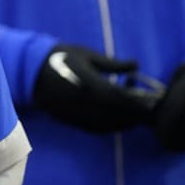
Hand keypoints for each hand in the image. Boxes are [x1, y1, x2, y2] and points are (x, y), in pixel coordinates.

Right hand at [33, 45, 157, 132]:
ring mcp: (80, 115)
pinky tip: (114, 122)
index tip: (153, 104)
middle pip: (120, 117)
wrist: (31, 70)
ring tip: (134, 118)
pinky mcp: (71, 120)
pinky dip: (109, 128)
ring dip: (124, 124)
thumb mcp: (88, 55)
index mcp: (95, 86)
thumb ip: (113, 64)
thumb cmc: (61, 57)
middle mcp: (90, 105)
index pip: (125, 100)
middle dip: (136, 116)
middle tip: (147, 113)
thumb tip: (136, 65)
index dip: (141, 104)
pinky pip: (95, 129)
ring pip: (108, 126)